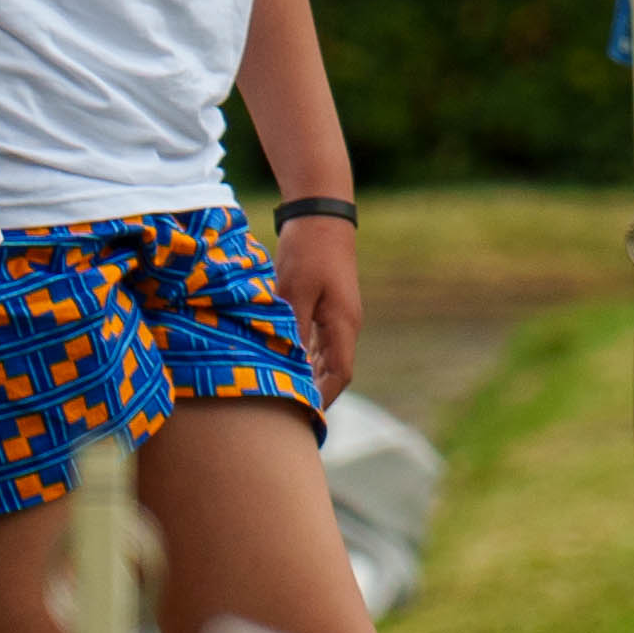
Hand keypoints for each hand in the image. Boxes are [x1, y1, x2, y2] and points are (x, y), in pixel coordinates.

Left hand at [272, 208, 359, 394]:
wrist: (321, 216)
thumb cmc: (307, 252)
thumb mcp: (294, 292)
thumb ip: (292, 330)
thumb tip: (288, 365)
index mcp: (343, 324)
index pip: (340, 375)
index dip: (324, 398)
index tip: (303, 416)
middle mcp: (346, 324)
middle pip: (336, 370)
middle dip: (316, 391)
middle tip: (290, 410)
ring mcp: (340, 314)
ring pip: (328, 356)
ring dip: (311, 374)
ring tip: (287, 391)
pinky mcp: (330, 304)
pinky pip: (321, 340)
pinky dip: (307, 355)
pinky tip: (288, 361)